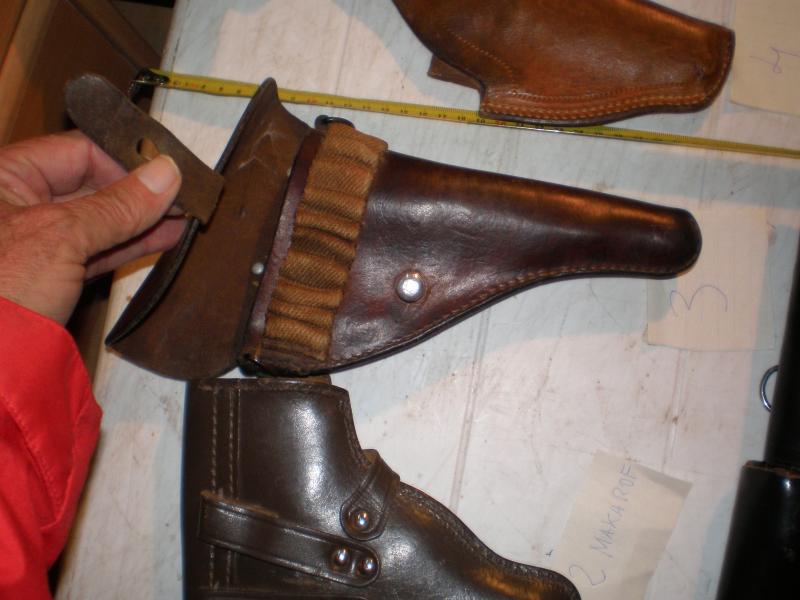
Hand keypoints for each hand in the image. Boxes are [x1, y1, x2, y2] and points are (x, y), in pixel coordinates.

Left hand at [0, 131, 184, 323]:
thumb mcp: (61, 238)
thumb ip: (118, 206)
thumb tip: (166, 174)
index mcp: (1, 177)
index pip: (77, 151)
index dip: (125, 160)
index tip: (168, 172)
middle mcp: (14, 204)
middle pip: (89, 184)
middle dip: (139, 192)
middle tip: (184, 195)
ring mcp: (33, 242)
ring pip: (97, 221)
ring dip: (142, 220)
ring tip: (184, 216)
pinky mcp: (48, 276)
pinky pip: (95, 251)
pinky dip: (129, 245)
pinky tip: (165, 238)